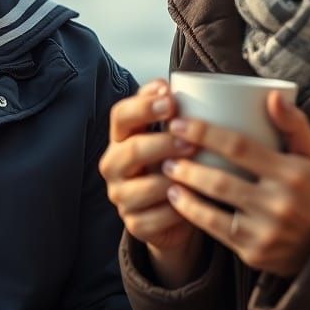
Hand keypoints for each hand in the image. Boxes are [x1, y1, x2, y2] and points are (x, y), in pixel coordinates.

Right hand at [99, 81, 202, 285]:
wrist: (175, 214)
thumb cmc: (174, 163)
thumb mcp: (170, 134)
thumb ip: (168, 110)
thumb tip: (168, 84)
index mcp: (121, 138)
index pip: (120, 115)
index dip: (144, 106)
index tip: (171, 99)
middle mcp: (114, 165)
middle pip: (130, 150)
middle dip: (162, 144)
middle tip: (191, 141)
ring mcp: (121, 197)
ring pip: (143, 187)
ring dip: (171, 179)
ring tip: (195, 174)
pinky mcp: (134, 225)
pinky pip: (156, 217)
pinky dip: (177, 210)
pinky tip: (193, 202)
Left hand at [161, 91, 309, 277]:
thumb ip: (295, 123)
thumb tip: (273, 95)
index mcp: (292, 173)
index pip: (239, 147)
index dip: (204, 133)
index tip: (178, 123)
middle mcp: (279, 203)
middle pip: (221, 179)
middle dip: (187, 162)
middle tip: (165, 148)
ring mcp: (265, 231)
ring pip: (214, 204)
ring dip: (184, 186)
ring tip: (165, 170)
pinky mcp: (253, 251)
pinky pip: (214, 229)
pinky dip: (191, 212)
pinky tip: (176, 198)